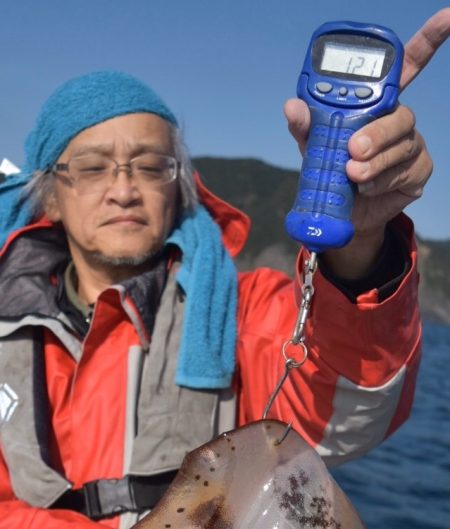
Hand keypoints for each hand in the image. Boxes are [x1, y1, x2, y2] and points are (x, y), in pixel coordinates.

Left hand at [284, 8, 449, 278]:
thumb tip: (292, 107)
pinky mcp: (416, 172)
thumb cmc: (330, 169)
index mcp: (376, 104)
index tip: (447, 16)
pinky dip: (382, 181)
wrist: (342, 211)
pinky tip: (366, 187)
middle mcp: (397, 120)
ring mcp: (410, 146)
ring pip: (402, 146)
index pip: (406, 67)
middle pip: (402, 115)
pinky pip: (405, 173)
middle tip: (352, 150)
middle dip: (378, 133)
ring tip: (352, 175)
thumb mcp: (313, 145)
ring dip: (375, 162)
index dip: (428, 41)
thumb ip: (306, 125)